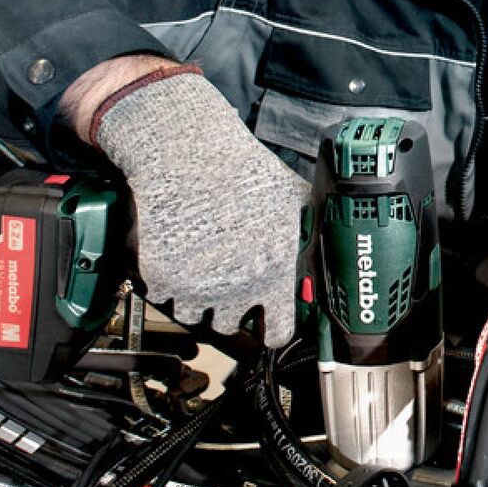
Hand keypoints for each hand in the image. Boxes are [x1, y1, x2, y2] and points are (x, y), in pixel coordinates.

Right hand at [89, 67, 303, 346]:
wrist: (190, 155)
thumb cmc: (243, 173)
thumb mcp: (294, 200)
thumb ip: (309, 233)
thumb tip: (324, 251)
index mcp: (274, 274)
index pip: (279, 331)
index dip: (273, 330)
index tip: (266, 328)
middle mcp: (238, 288)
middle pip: (231, 326)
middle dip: (230, 306)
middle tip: (227, 280)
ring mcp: (197, 286)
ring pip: (195, 316)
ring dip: (197, 299)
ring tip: (201, 266)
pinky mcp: (162, 277)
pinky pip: (162, 297)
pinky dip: (166, 282)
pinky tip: (178, 255)